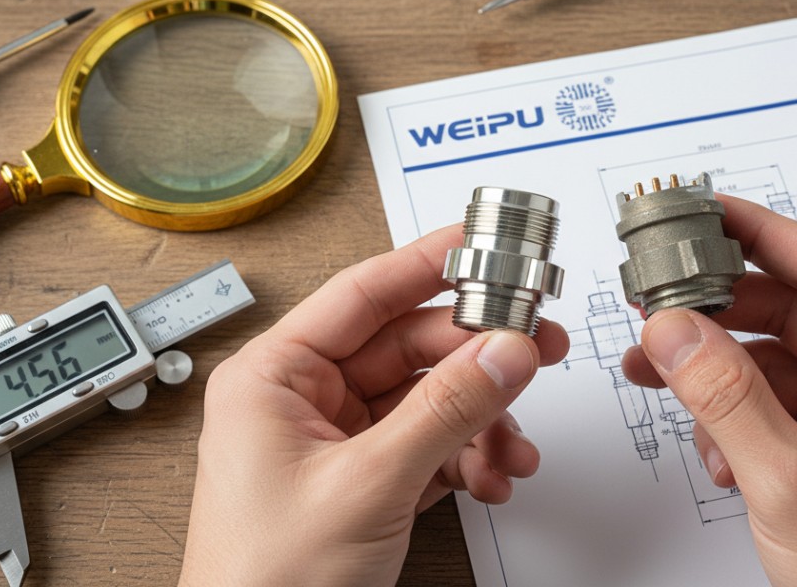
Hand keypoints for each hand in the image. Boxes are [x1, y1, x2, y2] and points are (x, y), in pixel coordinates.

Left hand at [179, 225, 568, 586]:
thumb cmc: (263, 581)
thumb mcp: (367, 484)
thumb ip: (444, 411)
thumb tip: (502, 350)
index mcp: (273, 377)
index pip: (362, 294)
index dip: (428, 263)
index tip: (482, 242)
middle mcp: (302, 399)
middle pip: (408, 347)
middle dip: (475, 358)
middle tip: (533, 349)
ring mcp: (335, 441)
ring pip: (427, 400)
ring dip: (479, 421)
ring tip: (512, 445)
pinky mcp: (362, 479)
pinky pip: (428, 444)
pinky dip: (466, 458)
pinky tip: (490, 476)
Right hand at [622, 196, 796, 586]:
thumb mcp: (788, 485)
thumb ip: (724, 398)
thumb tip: (672, 328)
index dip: (760, 229)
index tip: (704, 210)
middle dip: (720, 310)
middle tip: (658, 303)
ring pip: (784, 360)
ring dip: (722, 373)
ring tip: (662, 380)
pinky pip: (788, 404)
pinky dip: (743, 417)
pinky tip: (716, 450)